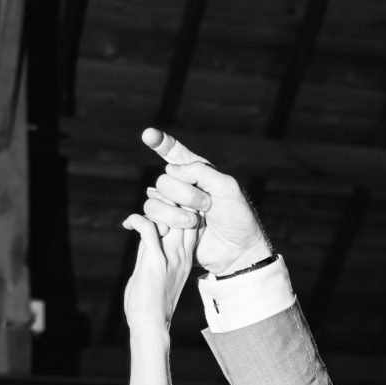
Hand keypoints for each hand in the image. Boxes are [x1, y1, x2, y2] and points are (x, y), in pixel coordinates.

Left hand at [120, 212, 195, 345]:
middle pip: (187, 213)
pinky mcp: (154, 261)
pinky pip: (148, 228)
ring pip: (171, 217)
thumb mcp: (159, 271)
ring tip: (142, 208)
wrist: (151, 324)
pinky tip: (129, 223)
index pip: (195, 221)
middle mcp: (182, 255)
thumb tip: (147, 232)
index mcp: (186, 257)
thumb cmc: (152, 301)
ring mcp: (170, 257)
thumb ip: (154, 250)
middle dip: (171, 199)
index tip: (166, 201)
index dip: (184, 205)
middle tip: (153, 197)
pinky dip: (137, 220)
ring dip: (156, 206)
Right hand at [140, 129, 274, 277]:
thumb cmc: (237, 217)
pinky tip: (173, 229)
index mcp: (196, 172)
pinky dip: (164, 223)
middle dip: (185, 194)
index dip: (160, 142)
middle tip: (207, 206)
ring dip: (175, 212)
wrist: (236, 250)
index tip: (148, 134)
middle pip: (163, 181)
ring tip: (195, 222)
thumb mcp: (227, 187)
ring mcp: (171, 207)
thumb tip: (171, 168)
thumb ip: (201, 171)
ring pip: (153, 201)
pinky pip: (150, 219)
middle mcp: (181, 187)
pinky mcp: (166, 226)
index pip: (174, 152)